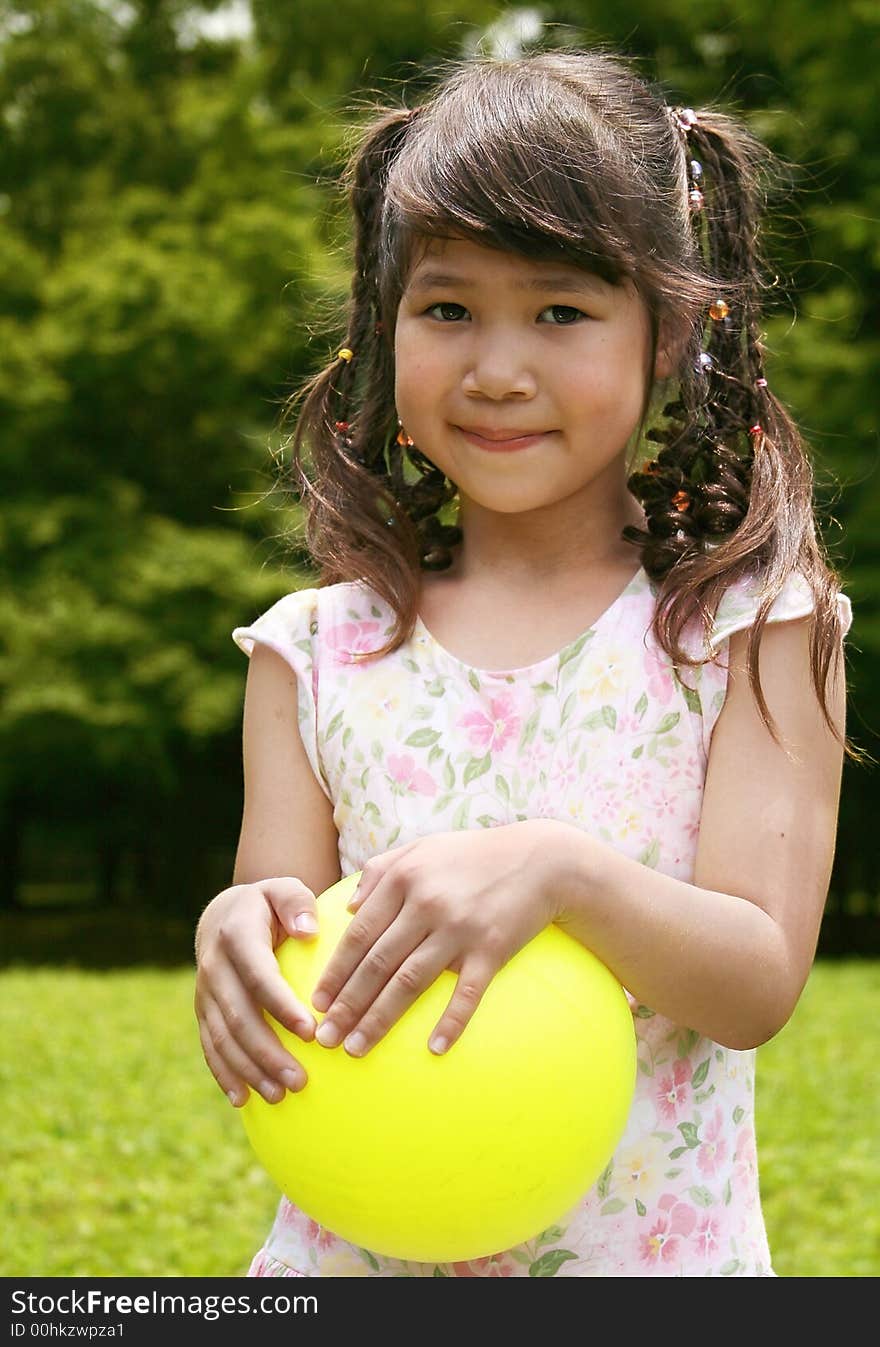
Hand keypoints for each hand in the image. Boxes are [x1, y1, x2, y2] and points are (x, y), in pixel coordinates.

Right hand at [194, 877, 322, 1106]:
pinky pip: (209, 1046)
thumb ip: (296, 903)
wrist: (224, 915)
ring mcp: (205, 993)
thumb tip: (308, 930)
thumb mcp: (284, 890)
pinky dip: (223, 1074)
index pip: (259, 976)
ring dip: (249, 1070)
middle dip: (267, 1052)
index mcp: (237, 936)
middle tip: (300, 1081)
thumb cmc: (269, 905)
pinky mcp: (203, 1012)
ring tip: (279, 1097)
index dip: (281, 1006)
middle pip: (238, 1016)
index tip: (311, 1033)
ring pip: (222, 1038)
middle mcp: (214, 967)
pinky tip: (241, 1100)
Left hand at [310, 820, 560, 1058]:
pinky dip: (451, 1022)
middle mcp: (426, 904)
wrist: (540, 860)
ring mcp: (459, 928)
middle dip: (347, 1004)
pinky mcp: (491, 948)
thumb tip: (346, 908)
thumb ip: (380, 870)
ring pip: (409, 982)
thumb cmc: (474, 855)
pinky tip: (434, 1049)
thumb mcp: (422, 848)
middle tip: (326, 1038)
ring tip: (357, 1049)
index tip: (317, 1002)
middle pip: (377, 964)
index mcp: (405, 878)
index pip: (359, 935)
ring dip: (379, 1019)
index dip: (335, 971)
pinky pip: (467, 993)